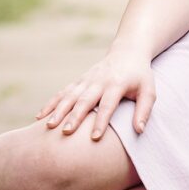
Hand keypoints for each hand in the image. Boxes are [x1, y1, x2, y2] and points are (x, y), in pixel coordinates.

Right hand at [35, 48, 155, 139]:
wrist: (128, 52)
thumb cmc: (140, 76)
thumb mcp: (148, 90)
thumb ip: (144, 110)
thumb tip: (139, 131)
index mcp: (117, 84)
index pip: (108, 104)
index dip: (101, 121)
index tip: (94, 138)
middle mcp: (99, 81)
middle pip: (85, 100)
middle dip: (75, 116)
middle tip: (66, 132)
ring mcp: (87, 79)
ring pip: (70, 95)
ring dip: (59, 110)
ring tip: (49, 126)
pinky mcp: (79, 80)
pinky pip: (63, 92)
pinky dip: (51, 103)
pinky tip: (39, 116)